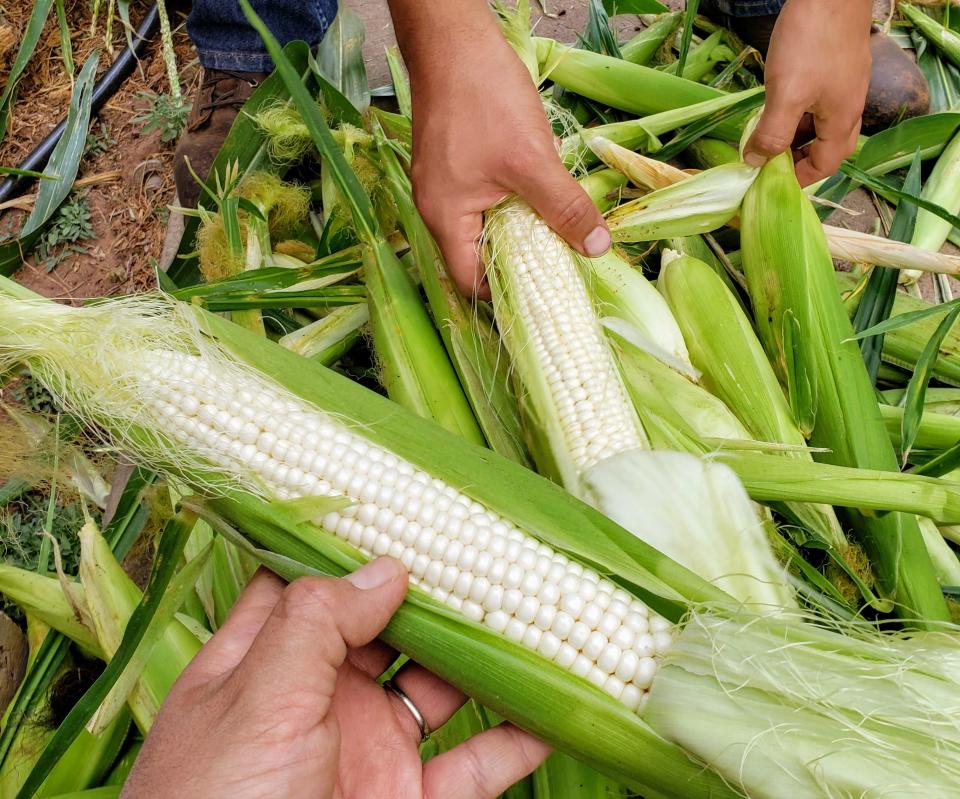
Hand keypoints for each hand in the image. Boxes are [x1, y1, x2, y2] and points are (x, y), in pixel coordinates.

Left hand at [123, 559, 548, 798]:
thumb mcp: (257, 701)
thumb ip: (317, 623)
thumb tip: (385, 566)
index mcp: (267, 662)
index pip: (309, 582)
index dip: (353, 542)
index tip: (405, 501)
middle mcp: (322, 697)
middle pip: (389, 624)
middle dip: (437, 587)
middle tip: (493, 543)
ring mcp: (370, 749)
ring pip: (442, 686)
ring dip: (490, 654)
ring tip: (539, 605)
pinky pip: (475, 763)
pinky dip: (518, 738)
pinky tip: (555, 708)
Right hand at [392, 3, 609, 296]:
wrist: (453, 39)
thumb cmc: (485, 99)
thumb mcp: (533, 161)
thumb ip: (563, 208)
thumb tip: (596, 249)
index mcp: (444, 217)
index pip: (470, 280)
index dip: (506, 295)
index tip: (545, 299)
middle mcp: (436, 207)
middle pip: (477, 254)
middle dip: (517, 263)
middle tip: (560, 270)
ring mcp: (443, 183)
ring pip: (483, 224)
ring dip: (518, 230)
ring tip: (555, 233)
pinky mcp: (454, 162)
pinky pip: (483, 199)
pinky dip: (511, 204)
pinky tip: (538, 194)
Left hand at [743, 0, 872, 185]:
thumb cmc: (810, 43)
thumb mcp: (786, 95)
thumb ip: (772, 133)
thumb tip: (755, 163)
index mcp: (843, 120)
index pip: (825, 165)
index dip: (798, 179)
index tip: (769, 181)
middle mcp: (850, 106)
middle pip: (828, 147)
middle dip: (799, 160)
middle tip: (769, 162)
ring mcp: (845, 85)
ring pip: (821, 124)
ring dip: (796, 135)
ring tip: (766, 136)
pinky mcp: (836, 67)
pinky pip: (818, 103)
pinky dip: (798, 113)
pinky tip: (778, 106)